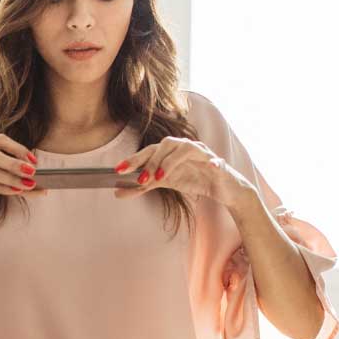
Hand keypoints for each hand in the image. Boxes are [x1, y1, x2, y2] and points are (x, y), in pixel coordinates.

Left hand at [113, 137, 256, 208]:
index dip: (134, 158)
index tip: (118, 170)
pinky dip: (213, 163)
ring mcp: (200, 152)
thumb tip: (117, 193)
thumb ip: (142, 186)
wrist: (220, 187)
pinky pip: (214, 161)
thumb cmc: (192, 179)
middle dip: (149, 160)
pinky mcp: (217, 162)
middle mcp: (183, 146)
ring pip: (185, 148)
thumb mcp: (165, 183)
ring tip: (160, 177)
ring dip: (171, 162)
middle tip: (139, 178)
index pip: (149, 150)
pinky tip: (211, 168)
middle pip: (164, 145)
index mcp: (169, 149)